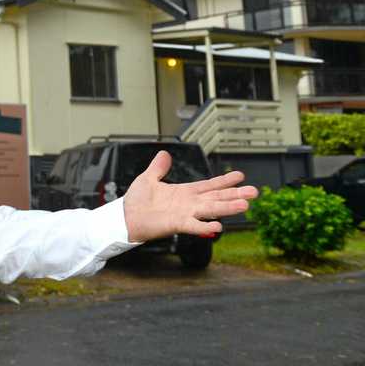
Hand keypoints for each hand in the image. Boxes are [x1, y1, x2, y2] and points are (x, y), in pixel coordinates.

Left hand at [122, 151, 258, 242]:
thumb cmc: (137, 201)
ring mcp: (185, 214)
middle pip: (216, 198)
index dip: (224, 181)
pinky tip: (218, 226)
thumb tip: (164, 153)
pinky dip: (205, 226)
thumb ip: (158, 167)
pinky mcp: (176, 224)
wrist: (125, 217)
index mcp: (184, 192)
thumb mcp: (148, 178)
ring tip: (245, 205)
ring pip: (210, 210)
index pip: (209, 185)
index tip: (240, 176)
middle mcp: (189, 203)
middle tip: (254, 191)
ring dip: (227, 208)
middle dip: (235, 195)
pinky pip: (193, 225)